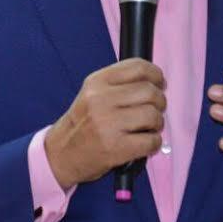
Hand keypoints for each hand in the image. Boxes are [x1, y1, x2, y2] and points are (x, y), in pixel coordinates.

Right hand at [45, 58, 165, 189]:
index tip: (159, 83)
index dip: (156, 75)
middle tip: (155, 110)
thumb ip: (119, 83)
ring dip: (157, 123)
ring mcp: (108, 124)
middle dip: (160, 102)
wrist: (62, 153)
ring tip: (149, 128)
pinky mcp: (116, 148)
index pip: (138, 67)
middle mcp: (101, 99)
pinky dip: (154, 143)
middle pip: (150, 92)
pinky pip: (151, 141)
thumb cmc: (83, 123)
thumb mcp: (92, 93)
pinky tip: (145, 143)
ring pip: (153, 115)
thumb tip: (155, 80)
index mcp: (97, 82)